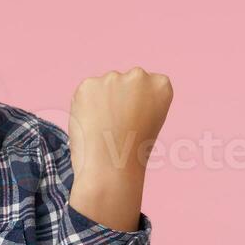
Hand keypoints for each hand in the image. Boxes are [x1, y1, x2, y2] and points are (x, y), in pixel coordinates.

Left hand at [65, 67, 173, 230]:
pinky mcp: (88, 84)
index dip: (137, 105)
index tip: (134, 120)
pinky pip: (85, 93)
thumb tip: (115, 96)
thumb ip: (139, 101)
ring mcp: (112, 77)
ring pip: (103, 87)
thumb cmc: (132, 153)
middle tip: (114, 126)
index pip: (147, 85)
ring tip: (102, 129)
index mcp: (162, 85)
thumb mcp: (151, 122)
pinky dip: (83, 107)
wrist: (111, 168)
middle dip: (117, 99)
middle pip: (124, 82)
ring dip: (100, 102)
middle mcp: (139, 75)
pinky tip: (90, 124)